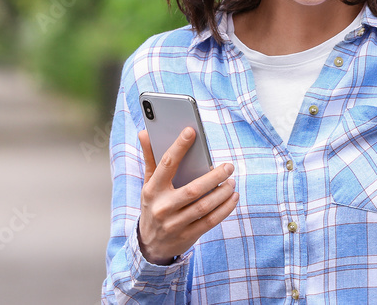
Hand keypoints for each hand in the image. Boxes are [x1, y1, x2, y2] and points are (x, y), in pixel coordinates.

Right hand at [137, 127, 238, 264]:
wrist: (150, 244)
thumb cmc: (153, 206)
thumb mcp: (148, 184)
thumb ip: (150, 158)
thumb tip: (144, 133)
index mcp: (152, 189)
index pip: (166, 163)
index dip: (179, 146)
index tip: (191, 131)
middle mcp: (163, 207)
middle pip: (193, 189)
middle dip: (214, 177)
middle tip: (228, 167)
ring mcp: (175, 224)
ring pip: (204, 206)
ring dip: (222, 193)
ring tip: (232, 181)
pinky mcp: (187, 236)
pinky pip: (210, 221)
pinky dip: (225, 209)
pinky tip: (232, 197)